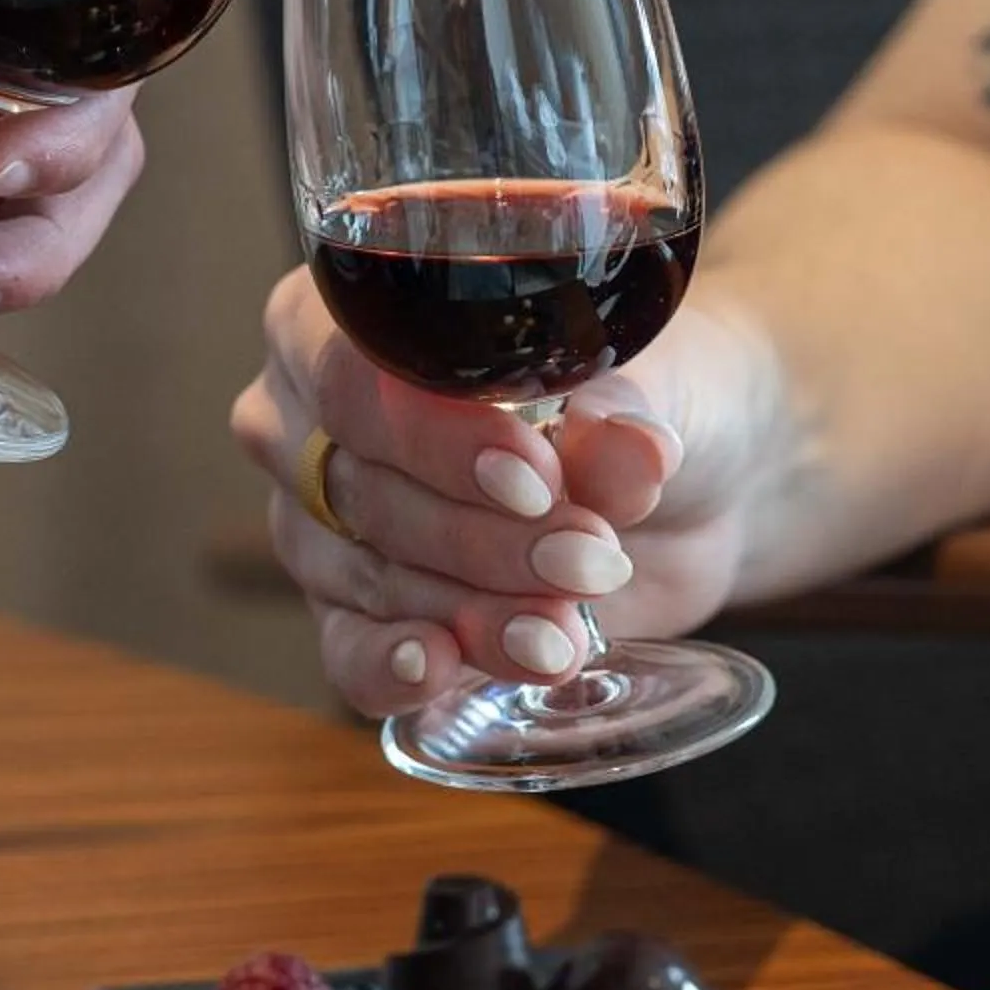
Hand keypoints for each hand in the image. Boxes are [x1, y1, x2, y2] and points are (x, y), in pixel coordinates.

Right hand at [231, 263, 775, 715]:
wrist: (681, 492)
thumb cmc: (643, 396)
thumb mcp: (655, 386)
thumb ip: (627, 417)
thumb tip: (633, 448)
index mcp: (342, 319)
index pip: (354, 380)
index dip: (439, 438)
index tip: (536, 479)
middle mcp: (308, 421)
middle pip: (361, 491)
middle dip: (480, 539)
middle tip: (588, 560)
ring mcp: (320, 525)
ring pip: (368, 579)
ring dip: (473, 613)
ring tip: (566, 633)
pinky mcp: (355, 615)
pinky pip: (346, 652)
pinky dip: (393, 668)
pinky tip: (439, 670)